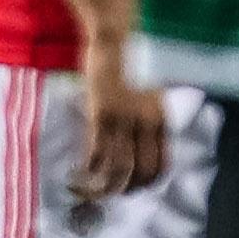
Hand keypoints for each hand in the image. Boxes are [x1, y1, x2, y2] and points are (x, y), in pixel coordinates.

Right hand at [69, 37, 166, 200]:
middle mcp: (147, 123)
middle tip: (104, 193)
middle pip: (141, 173)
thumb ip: (146, 124)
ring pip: (118, 170)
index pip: (162, 166)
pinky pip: (97, 154)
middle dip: (121, 191)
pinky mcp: (102, 114)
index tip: (129, 189)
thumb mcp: (147, 99)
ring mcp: (124, 120)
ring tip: (85, 191)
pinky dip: (87, 170)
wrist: (113, 44)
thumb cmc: (127, 70)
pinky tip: (77, 173)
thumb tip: (134, 154)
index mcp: (160, 120)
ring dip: (101, 188)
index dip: (146, 185)